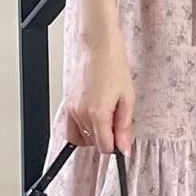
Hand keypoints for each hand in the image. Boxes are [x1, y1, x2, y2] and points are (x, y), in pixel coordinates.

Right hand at [66, 33, 134, 155]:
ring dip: (94, 134)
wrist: (98, 48)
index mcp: (98, 113)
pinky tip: (93, 119)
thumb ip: (124, 126)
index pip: (104, 147)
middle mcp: (81, 114)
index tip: (121, 137)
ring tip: (105, 117)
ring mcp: (72, 109)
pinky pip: (71, 128)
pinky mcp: (67, 104)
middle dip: (107, 138)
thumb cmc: (113, 66)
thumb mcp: (128, 98)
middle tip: (116, 120)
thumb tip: (124, 147)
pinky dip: (82, 130)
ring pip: (82, 137)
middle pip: (93, 143)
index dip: (116, 146)